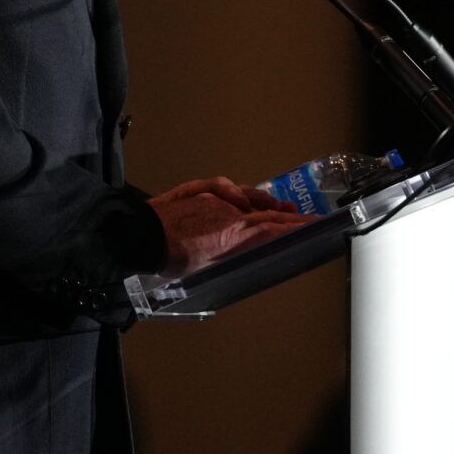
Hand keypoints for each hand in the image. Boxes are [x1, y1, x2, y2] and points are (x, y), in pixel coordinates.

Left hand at [148, 176, 317, 277]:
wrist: (141, 235)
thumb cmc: (170, 257)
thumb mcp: (205, 266)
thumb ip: (231, 251)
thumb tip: (247, 243)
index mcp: (234, 233)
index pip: (272, 228)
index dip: (294, 226)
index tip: (313, 223)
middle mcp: (229, 211)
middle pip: (265, 212)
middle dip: (287, 214)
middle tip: (305, 215)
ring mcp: (214, 198)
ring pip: (247, 197)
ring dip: (264, 202)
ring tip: (278, 205)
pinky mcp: (198, 190)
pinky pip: (224, 188)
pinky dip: (237, 192)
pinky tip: (240, 195)